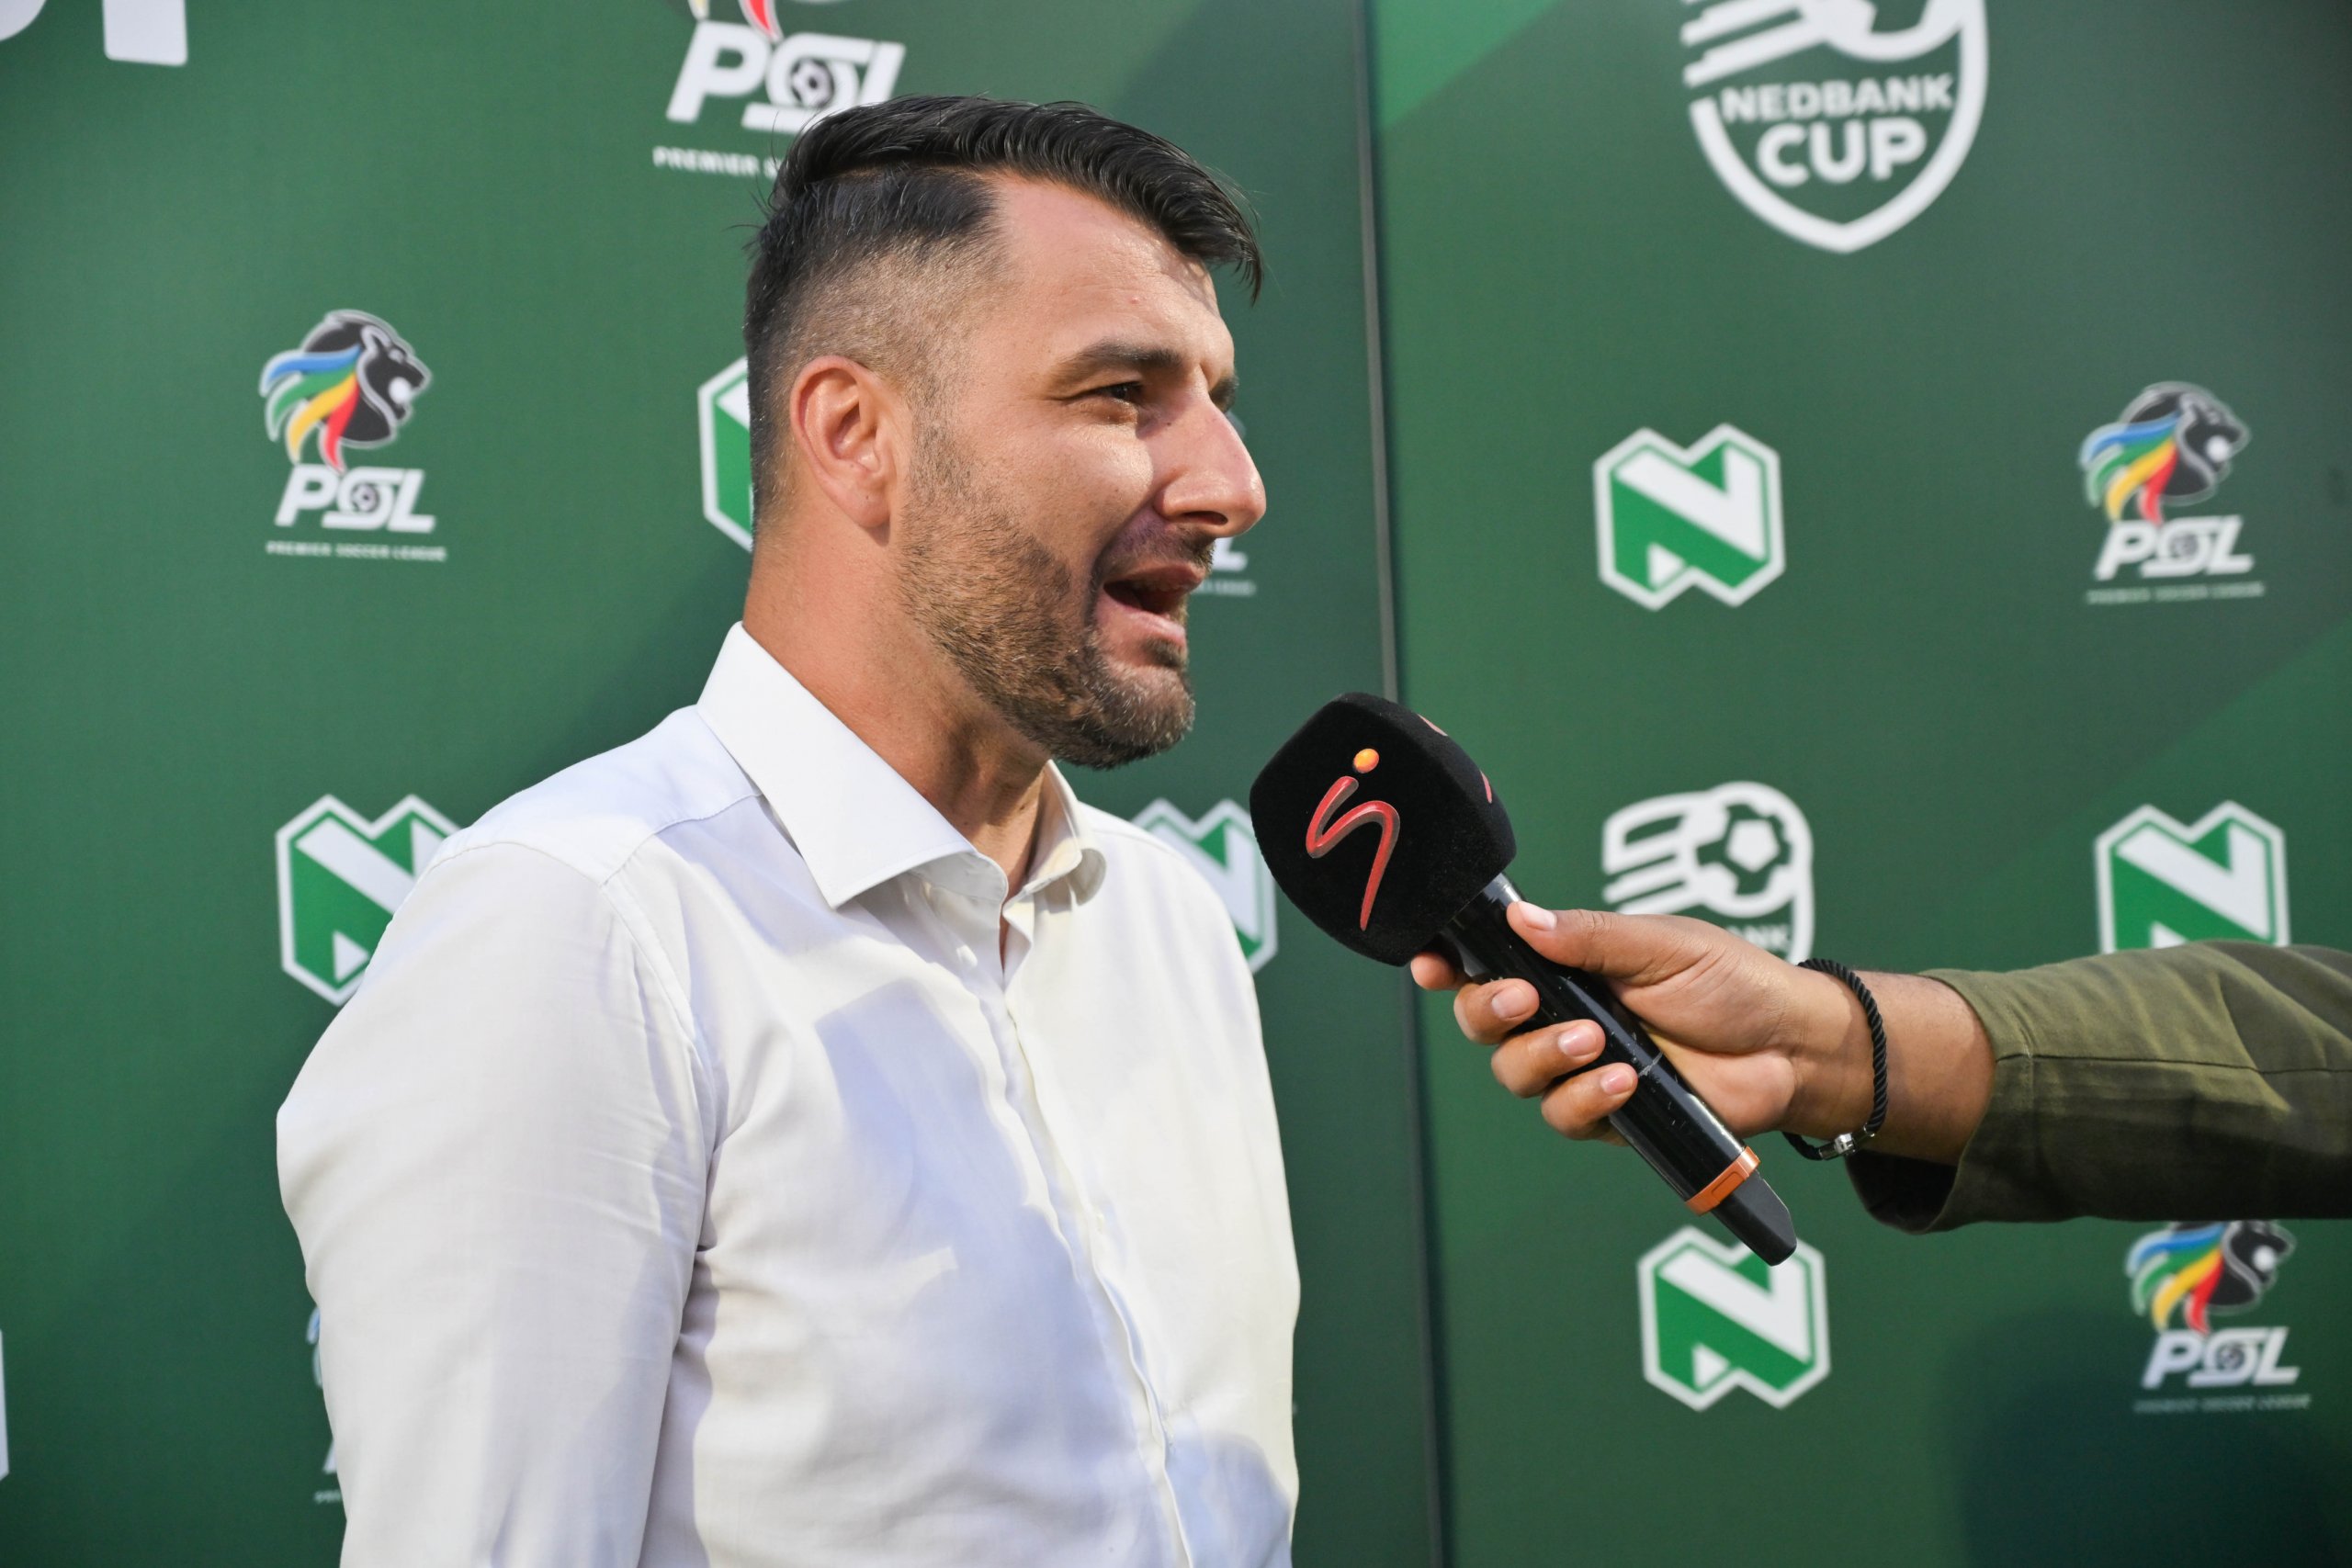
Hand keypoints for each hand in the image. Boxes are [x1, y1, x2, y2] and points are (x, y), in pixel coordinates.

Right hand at [1409, 905, 1869, 1146]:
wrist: (1790, 1047)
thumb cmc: (1733, 983)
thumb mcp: (1661, 943)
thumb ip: (1590, 936)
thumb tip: (1521, 918)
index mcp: (1568, 965)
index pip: (1489, 962)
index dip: (1449, 965)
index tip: (1433, 964)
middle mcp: (1562, 1015)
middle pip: (1482, 1022)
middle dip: (1489, 1010)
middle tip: (1525, 999)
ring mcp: (1581, 1068)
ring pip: (1515, 1074)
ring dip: (1543, 1056)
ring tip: (1595, 1042)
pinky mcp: (1607, 1115)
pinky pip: (1565, 1115)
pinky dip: (1586, 1098)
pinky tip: (1623, 1081)